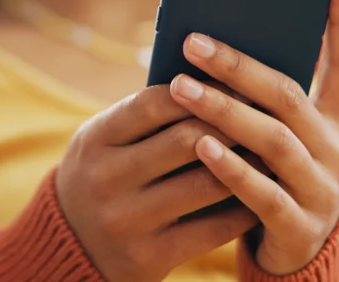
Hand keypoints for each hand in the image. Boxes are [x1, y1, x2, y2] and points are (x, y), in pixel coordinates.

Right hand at [56, 84, 259, 281]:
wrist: (68, 248)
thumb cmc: (103, 177)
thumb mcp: (104, 142)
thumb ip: (145, 117)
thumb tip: (215, 83)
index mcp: (94, 140)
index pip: (153, 103)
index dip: (199, 89)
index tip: (234, 82)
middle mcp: (105, 180)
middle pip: (185, 140)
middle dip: (232, 124)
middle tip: (264, 113)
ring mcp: (126, 221)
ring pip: (205, 184)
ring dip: (247, 165)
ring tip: (271, 151)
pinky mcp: (148, 258)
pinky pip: (211, 229)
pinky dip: (242, 208)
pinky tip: (261, 193)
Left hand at [169, 0, 338, 274]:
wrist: (300, 258)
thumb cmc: (276, 176)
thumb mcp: (278, 135)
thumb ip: (261, 97)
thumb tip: (209, 40)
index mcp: (332, 119)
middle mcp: (333, 148)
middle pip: (288, 96)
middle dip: (239, 65)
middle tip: (192, 41)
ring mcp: (319, 187)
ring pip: (272, 140)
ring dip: (224, 110)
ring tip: (180, 87)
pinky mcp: (299, 225)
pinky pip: (262, 193)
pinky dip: (231, 167)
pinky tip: (198, 146)